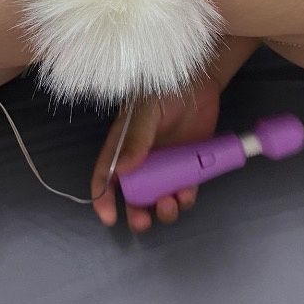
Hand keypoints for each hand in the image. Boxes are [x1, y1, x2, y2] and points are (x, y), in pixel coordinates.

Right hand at [91, 76, 220, 231]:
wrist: (200, 82)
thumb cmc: (164, 90)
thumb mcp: (146, 111)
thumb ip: (136, 138)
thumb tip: (123, 169)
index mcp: (123, 145)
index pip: (107, 174)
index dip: (103, 197)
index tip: (109, 216)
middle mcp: (142, 161)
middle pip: (133, 195)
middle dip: (136, 212)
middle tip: (142, 221)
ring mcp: (165, 166)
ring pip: (160, 198)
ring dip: (163, 209)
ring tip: (170, 204)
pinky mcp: (188, 166)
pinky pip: (184, 191)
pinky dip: (185, 198)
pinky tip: (186, 194)